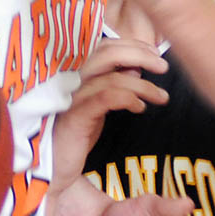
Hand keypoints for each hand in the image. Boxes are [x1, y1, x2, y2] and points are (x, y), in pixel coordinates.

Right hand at [50, 37, 167, 197]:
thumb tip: (134, 70)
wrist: (52, 170)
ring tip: (161, 97)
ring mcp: (70, 98)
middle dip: (139, 55)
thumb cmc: (75, 137)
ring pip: (110, 77)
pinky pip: (106, 98)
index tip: (153, 54)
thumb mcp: (97, 107)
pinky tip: (139, 107)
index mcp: (75, 74)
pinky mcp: (74, 117)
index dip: (130, 45)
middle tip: (162, 66)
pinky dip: (127, 98)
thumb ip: (112, 86)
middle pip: (106, 53)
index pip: (103, 46)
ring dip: (142, 85)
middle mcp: (70, 80)